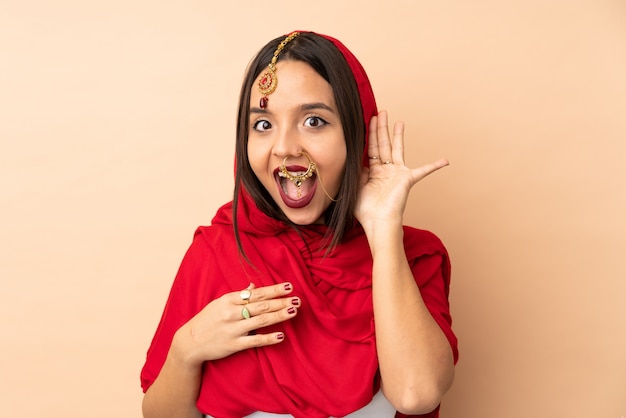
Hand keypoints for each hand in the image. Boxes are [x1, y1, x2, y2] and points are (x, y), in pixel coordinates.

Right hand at [171, 282, 299, 365]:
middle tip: (297, 299)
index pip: (256, 293)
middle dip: (281, 301)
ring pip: (261, 320)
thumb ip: (238, 295)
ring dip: (279, 315)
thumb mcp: (219, 303)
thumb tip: (253, 286)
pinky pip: (255, 340)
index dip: (273, 290)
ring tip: (293, 311)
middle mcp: (231, 313)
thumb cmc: (206, 320)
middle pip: (261, 305)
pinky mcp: (233, 345)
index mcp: (228, 299)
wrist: (188, 342)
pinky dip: (268, 338)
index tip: (289, 286)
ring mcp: (233, 329)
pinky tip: (281, 335)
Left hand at [354, 111, 448, 229]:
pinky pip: (423, 171)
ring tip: (398, 121)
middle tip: (381, 112)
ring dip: (398, 135)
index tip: (368, 120)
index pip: (371, 149)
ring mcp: (397, 174)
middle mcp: (386, 171)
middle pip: (382, 144)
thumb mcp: (354, 187)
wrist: (378, 223)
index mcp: (373, 173)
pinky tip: (445, 161)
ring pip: (396, 149)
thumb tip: (357, 158)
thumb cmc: (365, 211)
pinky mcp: (406, 179)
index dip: (370, 135)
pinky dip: (434, 166)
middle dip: (381, 128)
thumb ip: (356, 171)